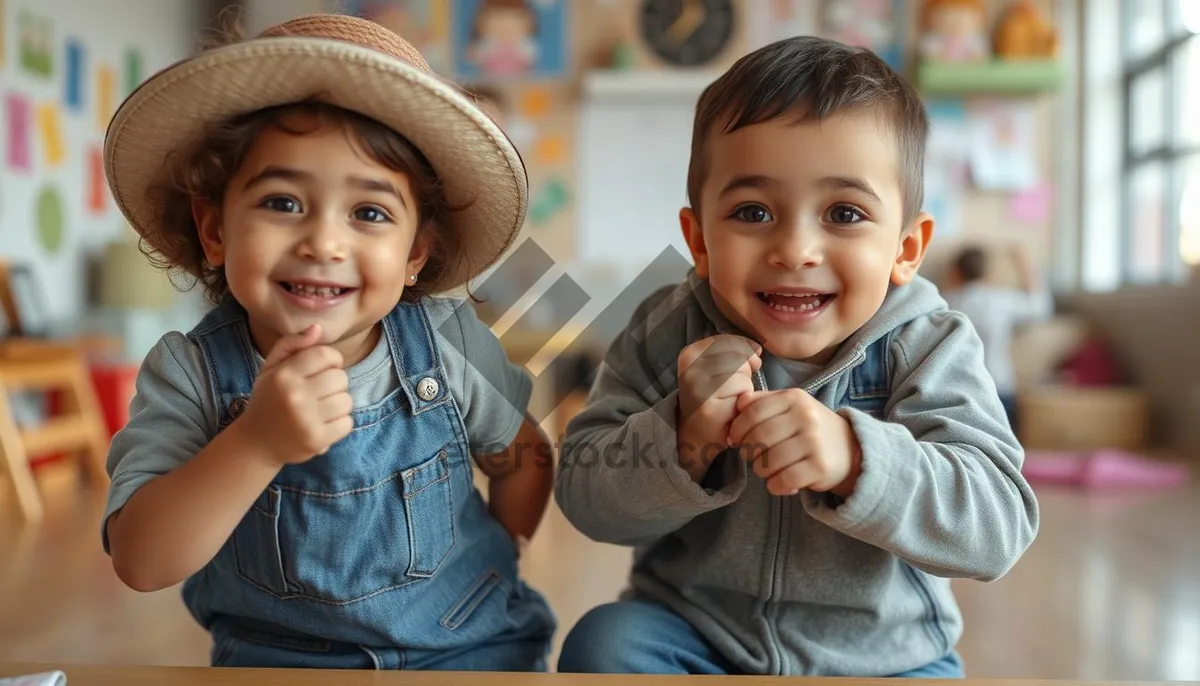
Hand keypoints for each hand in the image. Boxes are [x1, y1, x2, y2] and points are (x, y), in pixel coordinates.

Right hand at [238, 325, 352, 464]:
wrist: (256, 443)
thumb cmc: (268, 399)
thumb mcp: (271, 367)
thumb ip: (292, 344)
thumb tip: (317, 328)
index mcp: (284, 374)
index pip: (326, 355)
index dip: (332, 360)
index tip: (324, 368)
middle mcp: (295, 395)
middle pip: (340, 377)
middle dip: (335, 383)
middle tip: (319, 392)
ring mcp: (306, 419)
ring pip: (346, 400)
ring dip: (338, 403)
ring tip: (321, 408)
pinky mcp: (316, 439)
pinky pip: (347, 423)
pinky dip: (339, 423)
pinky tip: (323, 423)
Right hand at [676, 335, 761, 463]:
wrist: (698, 433)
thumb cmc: (714, 397)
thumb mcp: (719, 367)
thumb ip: (736, 351)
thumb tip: (757, 351)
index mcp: (690, 353)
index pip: (728, 340)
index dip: (744, 352)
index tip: (741, 369)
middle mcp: (689, 367)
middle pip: (737, 355)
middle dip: (743, 372)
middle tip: (731, 390)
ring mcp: (697, 386)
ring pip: (741, 371)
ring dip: (744, 386)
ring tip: (731, 398)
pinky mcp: (708, 404)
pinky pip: (742, 388)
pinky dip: (744, 398)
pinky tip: (732, 407)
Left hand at [729, 389, 861, 497]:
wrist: (851, 449)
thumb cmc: (809, 428)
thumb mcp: (789, 406)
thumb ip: (761, 401)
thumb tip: (737, 405)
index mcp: (794, 397)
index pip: (751, 413)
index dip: (737, 430)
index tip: (737, 440)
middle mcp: (805, 416)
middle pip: (757, 438)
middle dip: (748, 452)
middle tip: (753, 458)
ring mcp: (814, 442)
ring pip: (768, 462)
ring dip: (761, 471)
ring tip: (768, 470)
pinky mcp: (820, 467)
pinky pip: (783, 480)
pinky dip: (775, 486)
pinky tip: (780, 482)